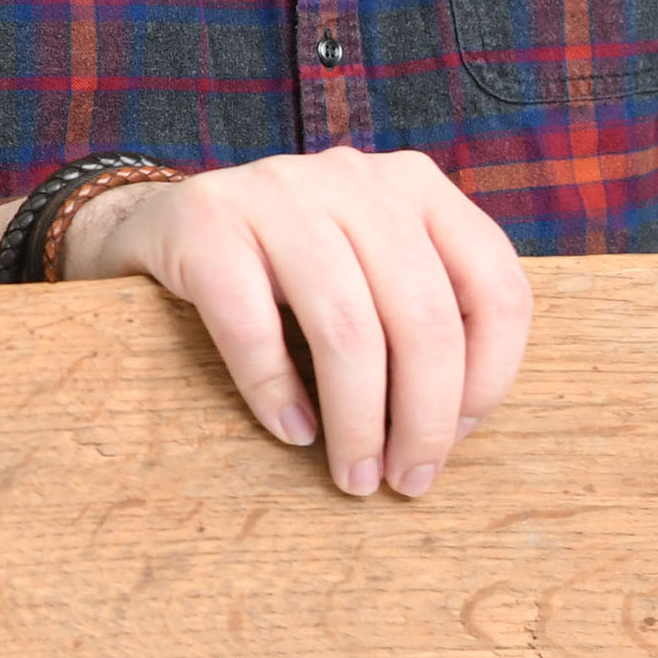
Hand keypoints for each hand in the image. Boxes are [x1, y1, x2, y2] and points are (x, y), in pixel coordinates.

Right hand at [82, 149, 531, 498]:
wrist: (162, 224)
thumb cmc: (285, 269)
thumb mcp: (368, 266)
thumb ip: (419, 312)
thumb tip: (453, 425)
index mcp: (415, 186)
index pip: (495, 285)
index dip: (488, 377)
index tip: (455, 438)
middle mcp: (354, 177)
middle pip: (423, 316)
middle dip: (422, 418)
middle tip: (407, 480)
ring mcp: (276, 191)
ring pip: (346, 327)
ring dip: (357, 421)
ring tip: (353, 474)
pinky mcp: (205, 222)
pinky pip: (254, 327)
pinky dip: (276, 394)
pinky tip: (290, 430)